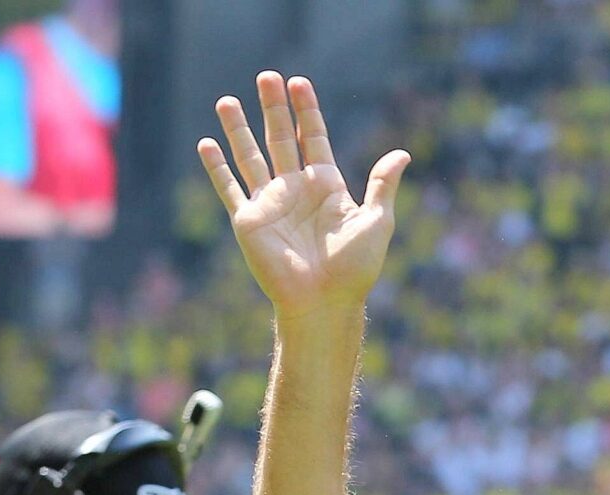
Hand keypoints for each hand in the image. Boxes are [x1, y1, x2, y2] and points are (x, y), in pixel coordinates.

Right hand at [198, 73, 409, 324]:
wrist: (324, 303)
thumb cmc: (354, 269)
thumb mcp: (377, 222)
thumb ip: (384, 185)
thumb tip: (403, 153)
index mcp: (326, 187)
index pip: (313, 138)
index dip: (306, 111)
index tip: (299, 83)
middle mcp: (295, 190)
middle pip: (280, 138)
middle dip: (273, 107)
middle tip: (266, 75)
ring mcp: (270, 204)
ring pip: (250, 156)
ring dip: (239, 129)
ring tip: (227, 100)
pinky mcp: (249, 221)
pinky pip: (229, 189)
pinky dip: (217, 168)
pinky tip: (206, 144)